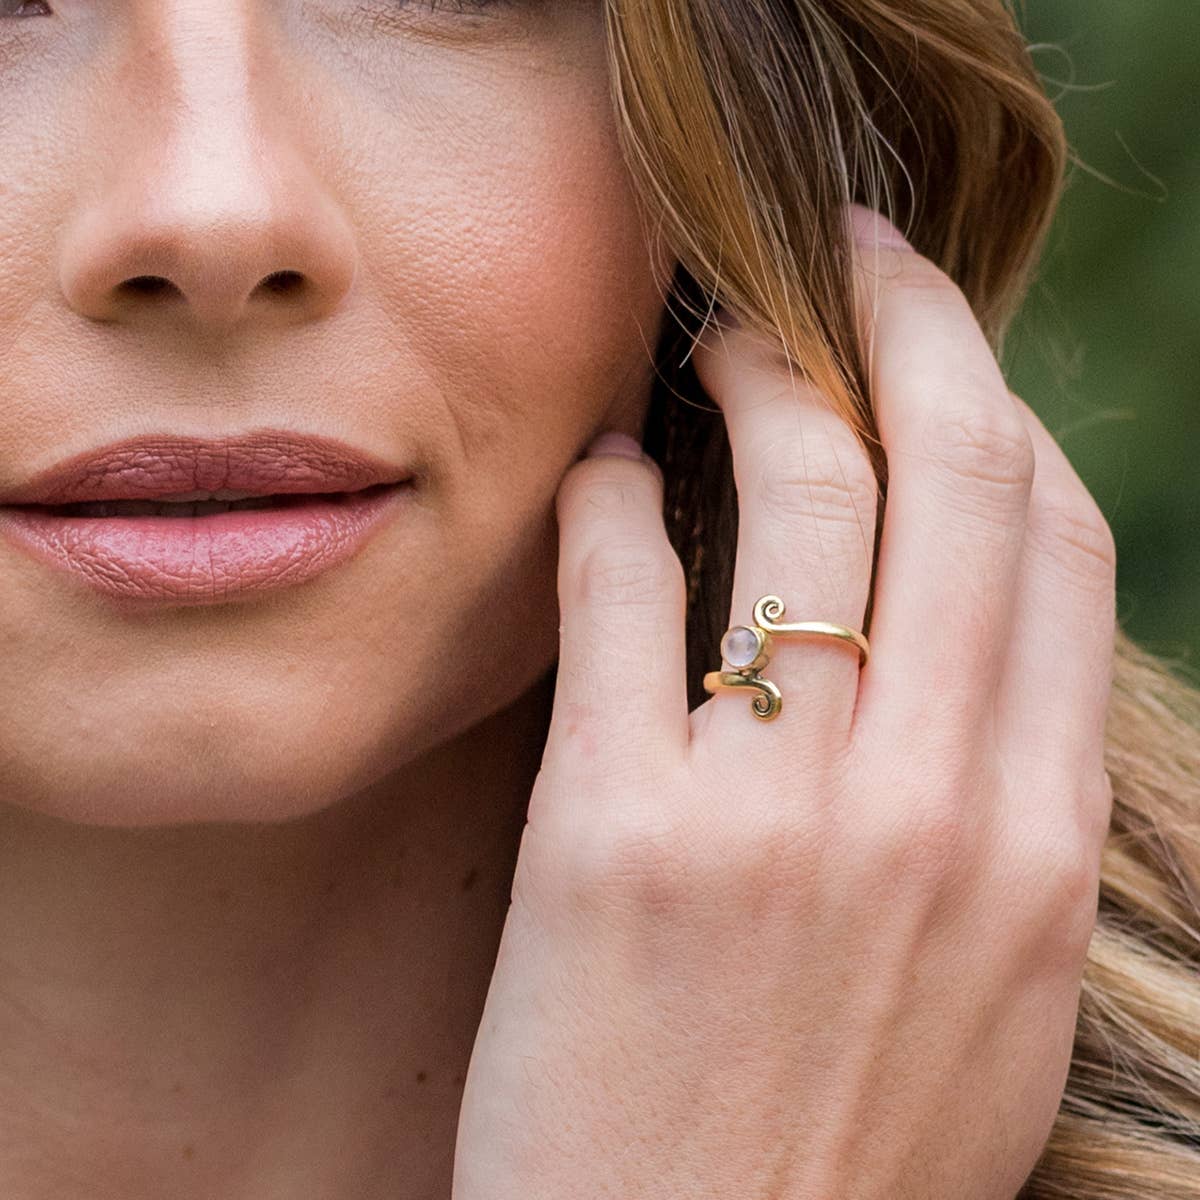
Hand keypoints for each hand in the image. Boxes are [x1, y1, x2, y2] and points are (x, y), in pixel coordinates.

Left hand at [452, 204, 1115, 1199]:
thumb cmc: (836, 1152)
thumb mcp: (982, 985)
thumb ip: (990, 807)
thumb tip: (960, 643)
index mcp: (1037, 842)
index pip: (1054, 544)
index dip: (998, 410)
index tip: (941, 348)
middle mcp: (930, 806)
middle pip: (953, 480)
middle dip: (908, 327)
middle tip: (850, 255)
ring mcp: (773, 816)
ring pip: (801, 504)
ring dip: (757, 384)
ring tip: (719, 339)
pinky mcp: (614, 836)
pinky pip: (622, 597)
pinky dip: (604, 502)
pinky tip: (592, 468)